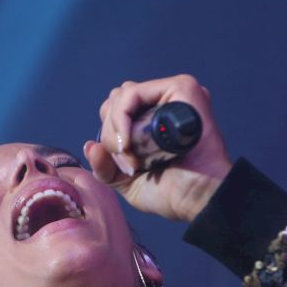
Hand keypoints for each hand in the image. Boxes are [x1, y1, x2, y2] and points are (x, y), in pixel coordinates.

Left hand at [84, 73, 233, 221]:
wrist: (196, 197)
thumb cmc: (169, 191)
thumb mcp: (125, 181)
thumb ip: (104, 166)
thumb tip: (90, 145)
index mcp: (151, 118)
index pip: (115, 109)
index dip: (109, 135)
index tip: (122, 165)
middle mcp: (163, 101)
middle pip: (116, 98)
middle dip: (110, 133)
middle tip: (127, 162)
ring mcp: (173, 92)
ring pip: (122, 95)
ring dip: (116, 130)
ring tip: (132, 157)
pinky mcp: (181, 88)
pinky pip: (133, 94)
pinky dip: (122, 118)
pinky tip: (129, 144)